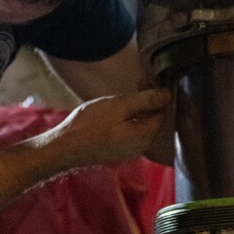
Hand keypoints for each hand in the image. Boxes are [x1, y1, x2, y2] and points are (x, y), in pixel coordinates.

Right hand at [40, 88, 171, 169]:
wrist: (65, 147)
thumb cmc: (90, 124)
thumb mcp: (119, 106)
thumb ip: (146, 100)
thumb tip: (168, 95)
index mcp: (145, 136)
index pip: (162, 112)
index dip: (156, 95)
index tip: (143, 82)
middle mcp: (141, 147)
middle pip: (153, 120)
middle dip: (147, 101)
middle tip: (136, 85)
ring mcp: (129, 151)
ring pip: (141, 126)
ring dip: (137, 110)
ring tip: (123, 98)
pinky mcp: (117, 151)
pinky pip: (131, 133)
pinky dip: (128, 120)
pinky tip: (115, 113)